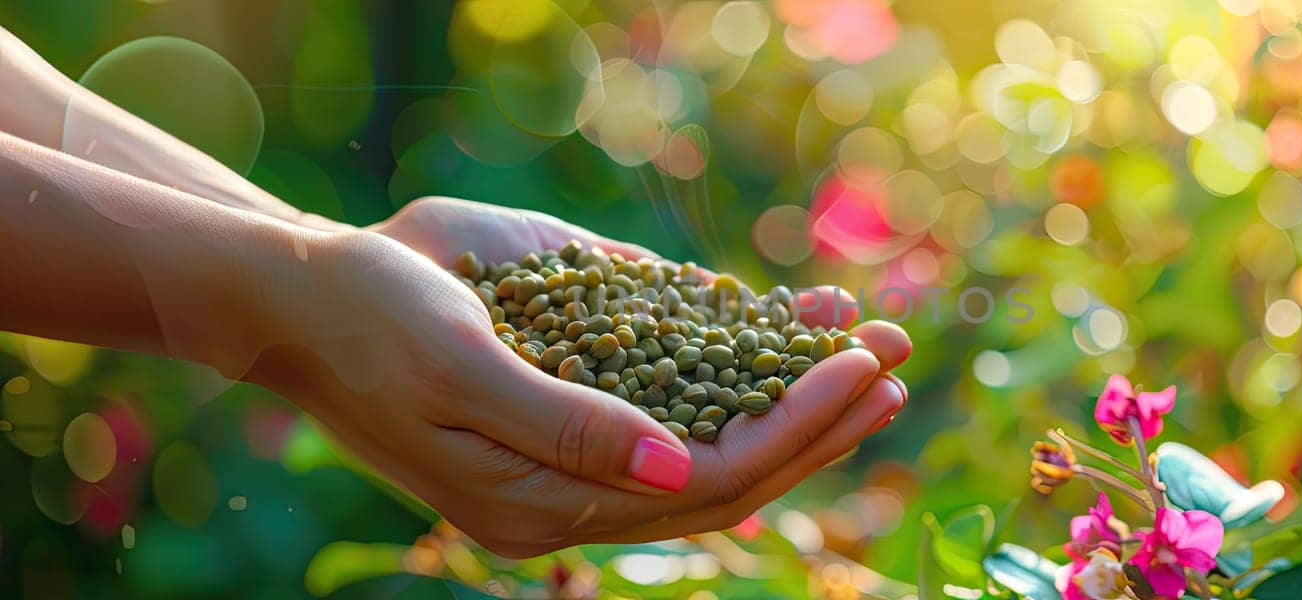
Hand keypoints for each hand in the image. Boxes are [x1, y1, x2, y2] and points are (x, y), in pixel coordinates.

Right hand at [244, 198, 911, 556]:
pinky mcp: (584, 391)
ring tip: (875, 347)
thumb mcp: (456, 368)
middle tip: (896, 365)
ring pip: (717, 438)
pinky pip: (682, 390)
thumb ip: (564, 426)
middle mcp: (576, 485)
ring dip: (799, 393)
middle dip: (819, 420)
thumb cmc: (369, 321)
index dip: (792, 432)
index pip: (704, 486)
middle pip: (730, 473)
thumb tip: (677, 471)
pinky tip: (799, 324)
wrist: (307, 293)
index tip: (858, 372)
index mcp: (544, 504)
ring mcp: (583, 443)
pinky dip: (745, 360)